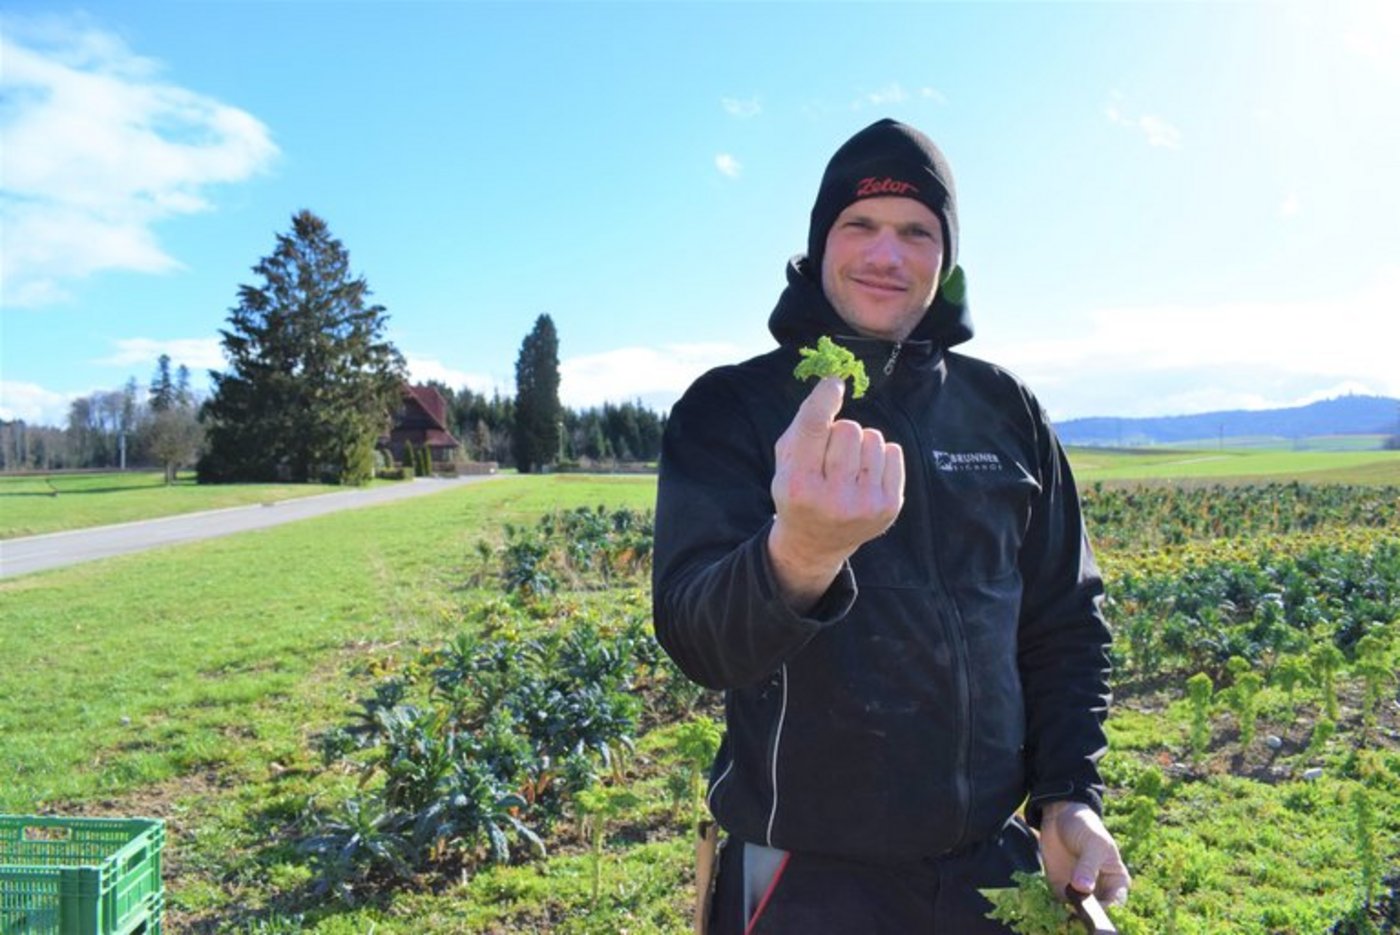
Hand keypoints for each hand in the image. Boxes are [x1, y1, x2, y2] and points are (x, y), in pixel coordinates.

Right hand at [768, 377, 904, 609]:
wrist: (816, 542)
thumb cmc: (799, 489)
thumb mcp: (786, 462)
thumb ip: (804, 423)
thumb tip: (834, 385)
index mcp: (798, 485)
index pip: (814, 428)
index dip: (825, 398)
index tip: (833, 384)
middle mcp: (832, 498)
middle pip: (848, 428)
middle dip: (840, 432)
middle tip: (830, 455)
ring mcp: (864, 505)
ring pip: (873, 438)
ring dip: (860, 444)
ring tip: (848, 467)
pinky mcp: (889, 507)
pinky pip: (894, 452)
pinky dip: (880, 456)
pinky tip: (865, 474)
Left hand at [1039, 801, 1130, 906]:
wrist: (1060, 817)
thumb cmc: (1085, 827)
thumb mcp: (1092, 843)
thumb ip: (1088, 866)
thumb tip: (1083, 888)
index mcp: (1117, 881)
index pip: (1117, 904)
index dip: (1108, 911)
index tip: (1095, 911)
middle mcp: (1100, 891)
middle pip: (1098, 913)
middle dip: (1088, 916)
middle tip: (1076, 910)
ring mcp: (1081, 893)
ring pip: (1079, 913)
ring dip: (1070, 914)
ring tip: (1063, 907)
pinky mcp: (1062, 890)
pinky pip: (1060, 905)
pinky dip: (1056, 907)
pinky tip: (1051, 903)